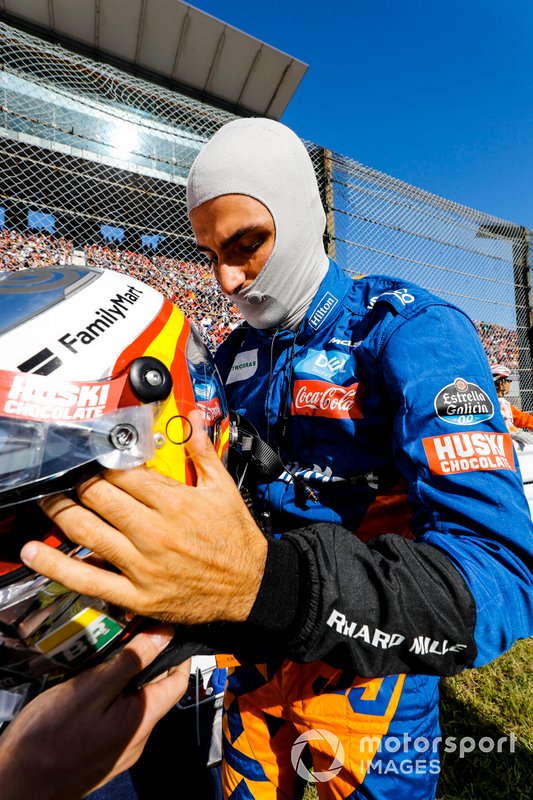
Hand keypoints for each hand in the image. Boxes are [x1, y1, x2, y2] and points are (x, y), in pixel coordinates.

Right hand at [0, 626, 189, 799]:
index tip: (165, 631)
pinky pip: (115, 718)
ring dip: (123, 680)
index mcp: (141, 719)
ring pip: (132, 703)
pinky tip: (86, 688)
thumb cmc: (49, 738)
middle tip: (125, 637)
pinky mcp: (101, 753)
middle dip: (144, 662)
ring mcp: (119, 749)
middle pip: (154, 691)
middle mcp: (137, 738)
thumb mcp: (92, 688)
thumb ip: (130, 662)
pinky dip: (108, 698)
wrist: (17, 783)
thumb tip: (162, 636)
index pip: (178, 682)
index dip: (176, 654)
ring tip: (101, 660)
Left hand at [21, 411, 266, 624]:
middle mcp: (154, 532)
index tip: (91, 456)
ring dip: (59, 512)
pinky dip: (57, 566)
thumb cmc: (237, 538)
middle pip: (98, 497)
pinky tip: (35, 553)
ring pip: (87, 532)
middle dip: (76, 483)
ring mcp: (142, 565)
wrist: (252, 586)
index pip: (123, 473)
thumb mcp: (224, 488)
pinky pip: (89, 580)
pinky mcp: (137, 596)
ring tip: (45, 500)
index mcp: (175, 502)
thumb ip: (203, 451)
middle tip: (64, 475)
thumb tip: (192, 417)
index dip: (101, 462)